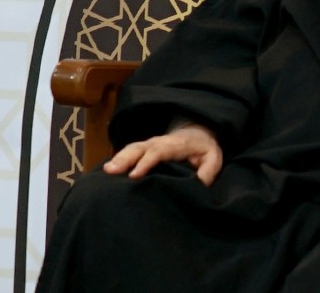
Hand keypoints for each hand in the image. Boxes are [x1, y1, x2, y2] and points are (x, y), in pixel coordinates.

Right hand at [103, 123, 223, 185]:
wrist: (199, 132)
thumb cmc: (205, 149)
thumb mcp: (213, 159)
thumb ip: (206, 173)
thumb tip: (196, 187)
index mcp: (177, 144)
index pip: (159, 151)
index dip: (146, 162)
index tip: (134, 175)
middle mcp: (160, 142)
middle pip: (140, 147)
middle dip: (125, 158)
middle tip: (110, 171)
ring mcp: (151, 145)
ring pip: (132, 148)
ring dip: (119, 158)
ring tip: (106, 171)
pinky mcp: (145, 150)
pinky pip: (130, 153)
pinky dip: (119, 159)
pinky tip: (108, 172)